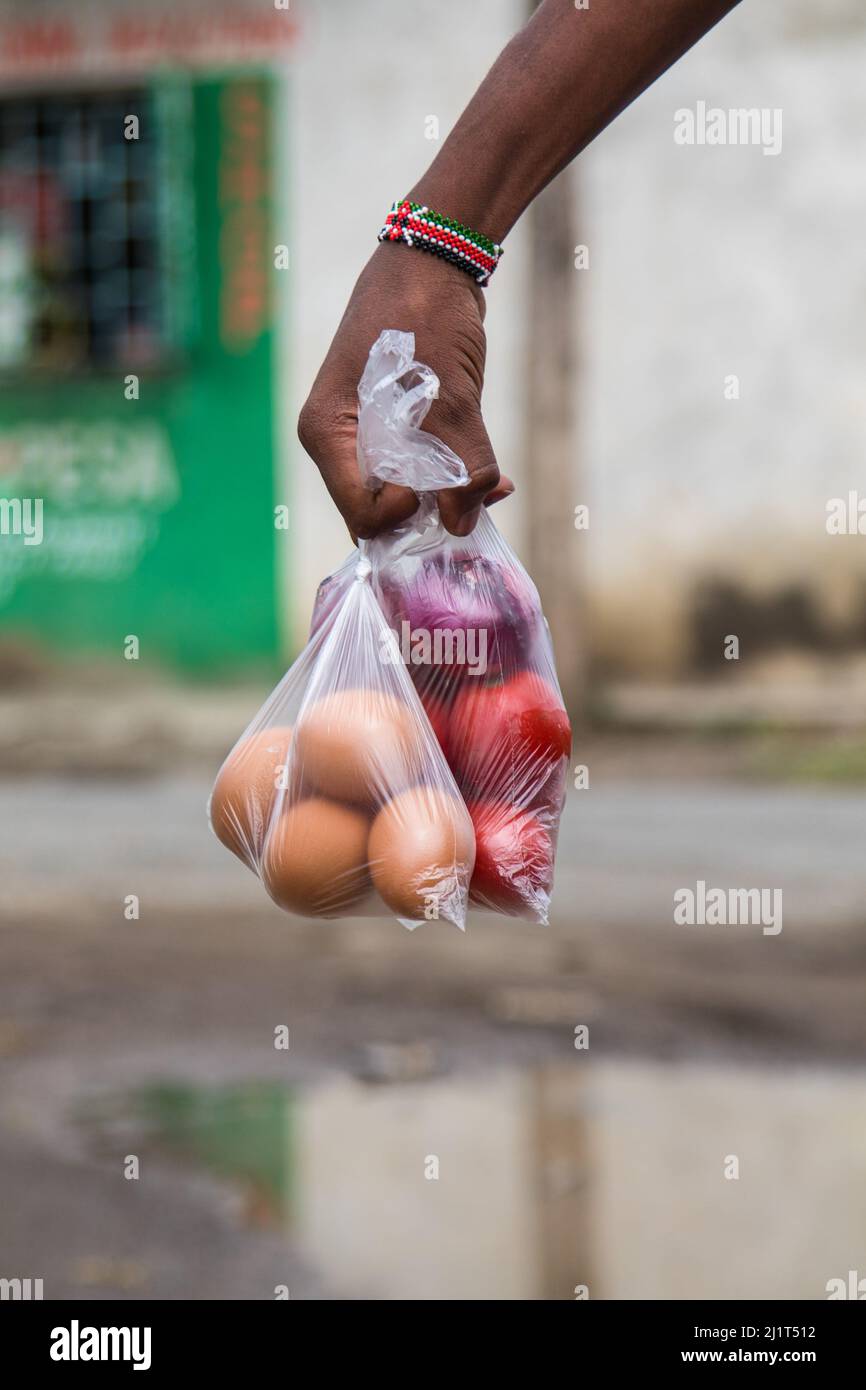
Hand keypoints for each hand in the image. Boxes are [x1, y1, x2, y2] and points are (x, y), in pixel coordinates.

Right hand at [298, 244, 512, 539]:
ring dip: (447, 499)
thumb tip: (462, 524)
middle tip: (479, 504)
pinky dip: (450, 480)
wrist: (433, 260)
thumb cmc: (426, 316)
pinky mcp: (391, 430)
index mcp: (328, 434)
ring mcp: (362, 435)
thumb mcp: (452, 396)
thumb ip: (461, 465)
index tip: (441, 493)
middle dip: (428, 515)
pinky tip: (491, 477)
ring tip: (494, 489)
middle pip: (377, 511)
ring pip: (402, 495)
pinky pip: (416, 474)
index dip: (402, 516)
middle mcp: (337, 441)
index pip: (359, 513)